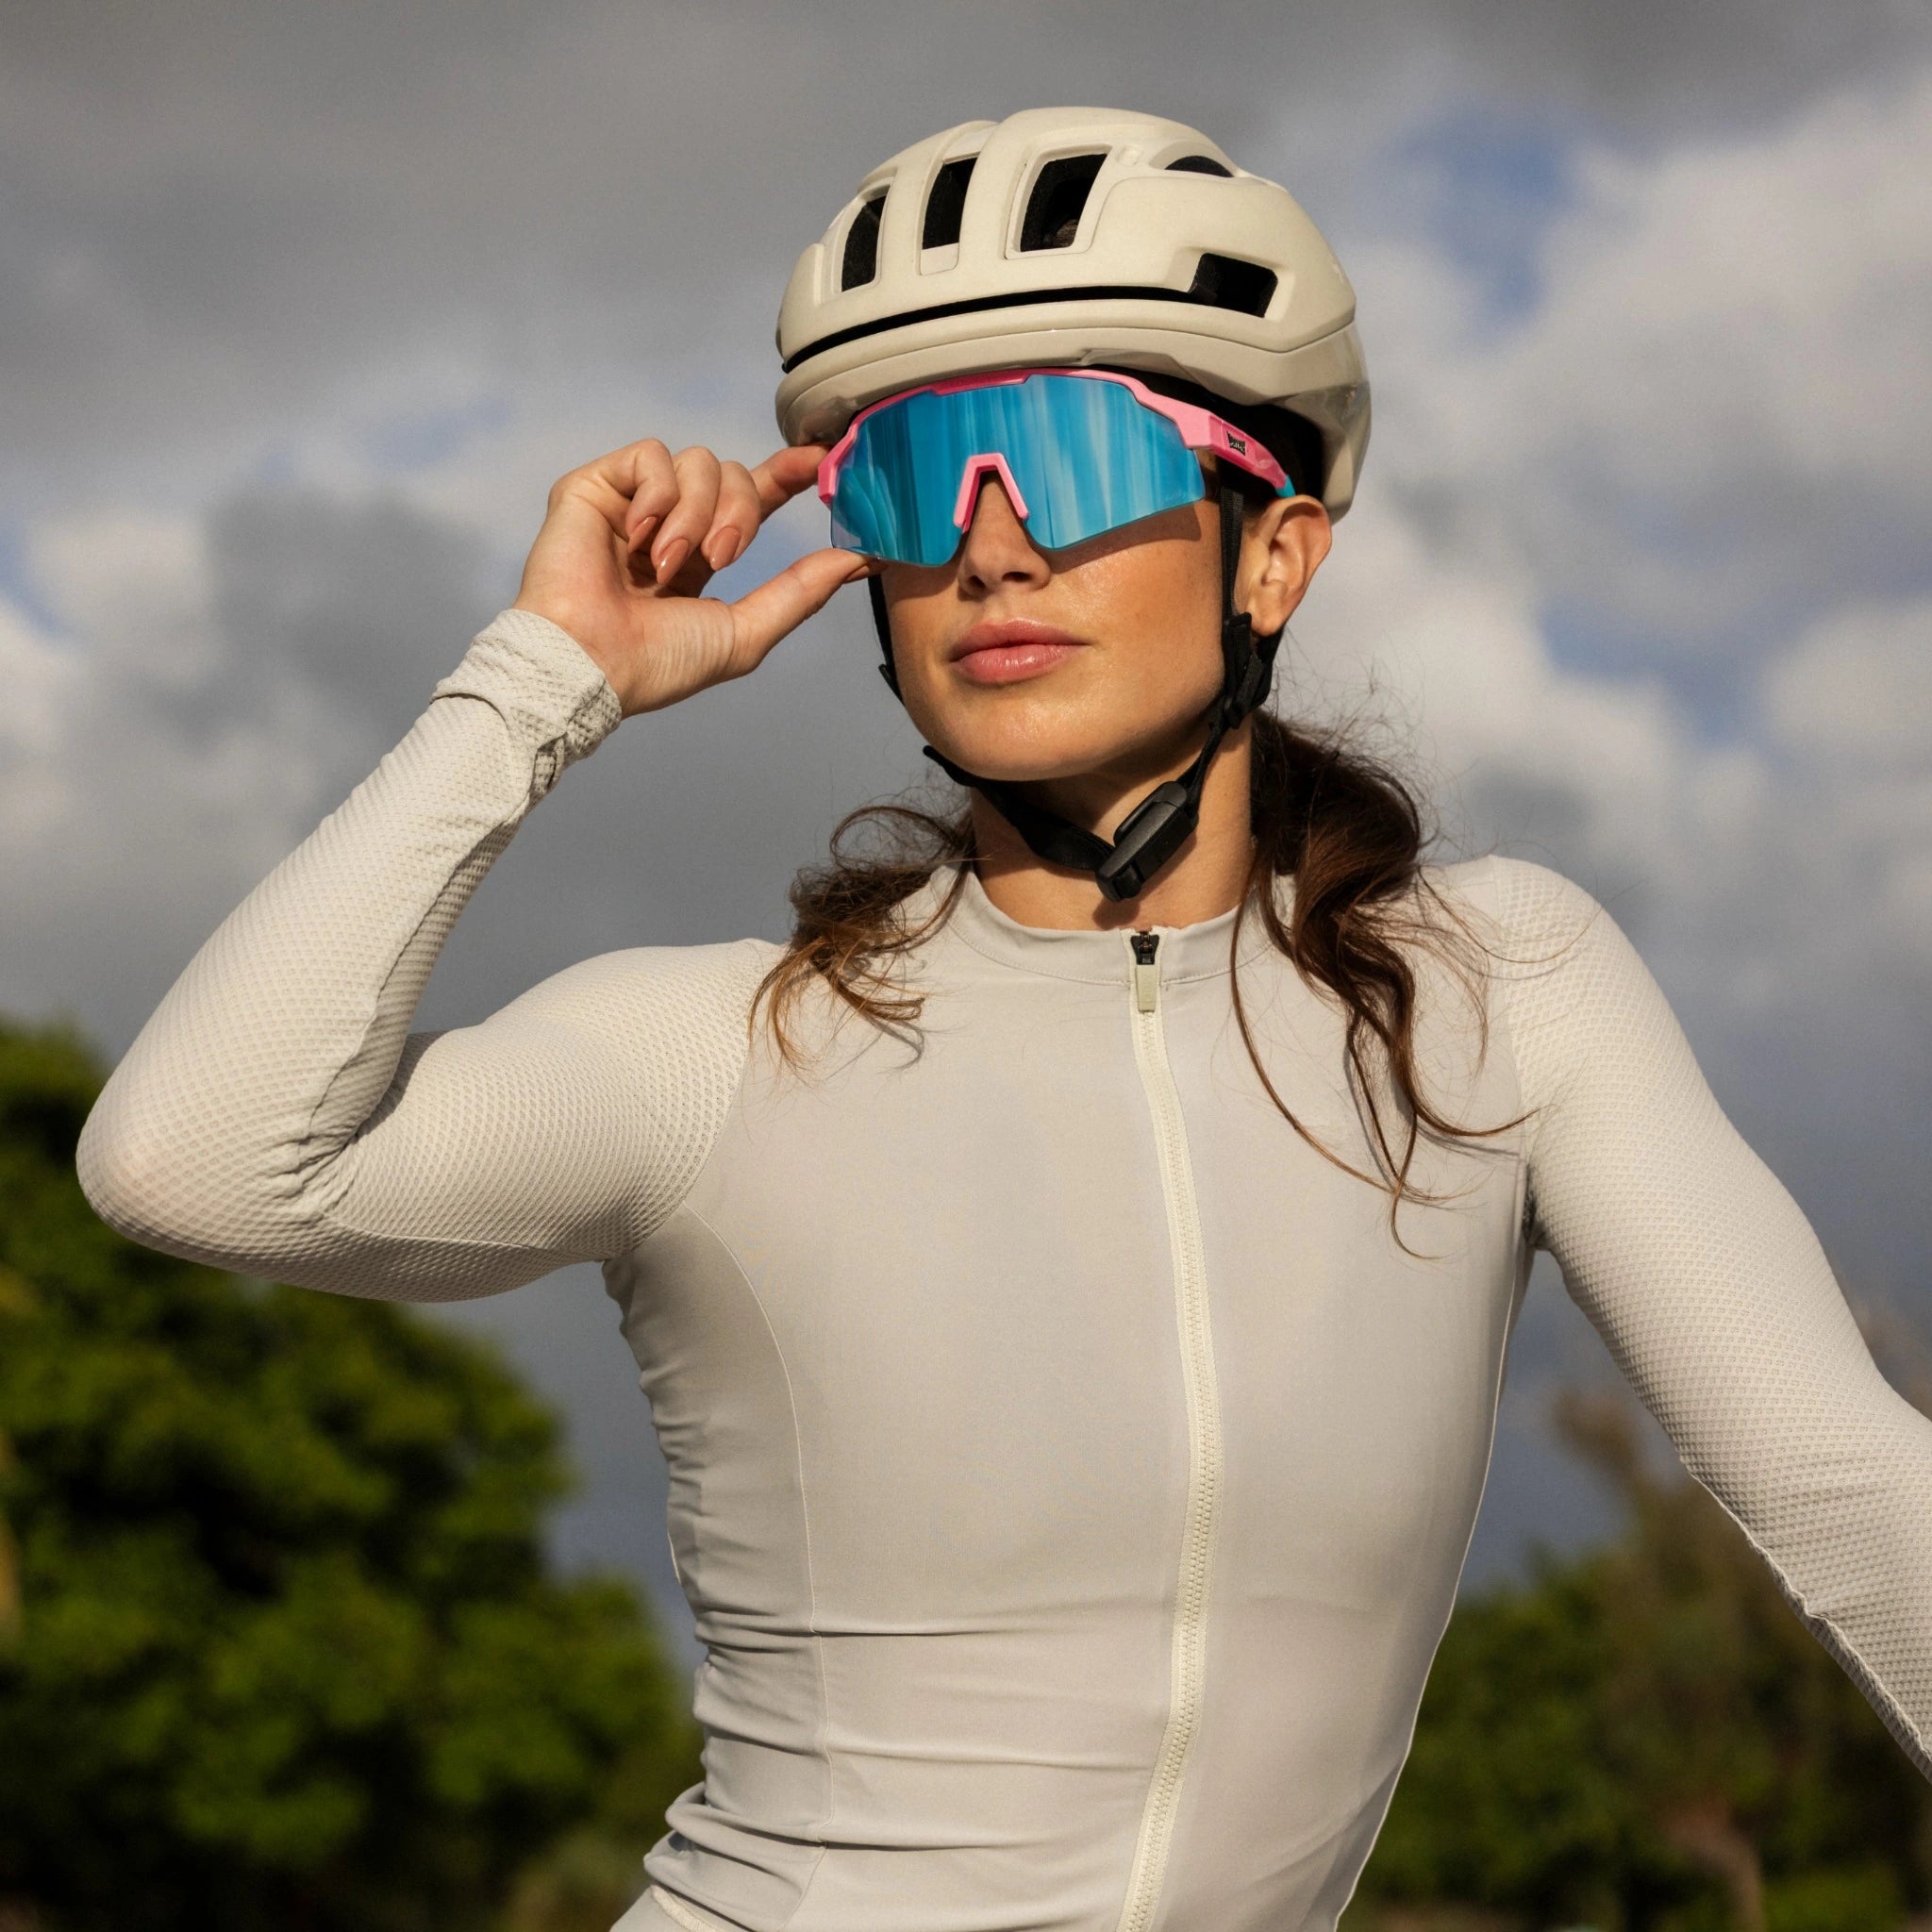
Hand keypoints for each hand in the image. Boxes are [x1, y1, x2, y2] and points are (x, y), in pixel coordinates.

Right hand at [511, 438, 879, 715]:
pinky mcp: (596, 485)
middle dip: (741, 514)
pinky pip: (652, 456)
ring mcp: (632, 503)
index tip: (823, 459)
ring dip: (696, 516)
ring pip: (698, 462)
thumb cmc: (659, 664)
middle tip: (720, 557)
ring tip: (667, 564)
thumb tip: (862, 558)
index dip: (788, 473)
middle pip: (733, 474)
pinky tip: (639, 538)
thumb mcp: (747, 631)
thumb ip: (802, 592)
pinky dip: (658, 498)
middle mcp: (669, 523)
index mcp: (702, 554)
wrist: (589, 663)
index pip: (753, 496)